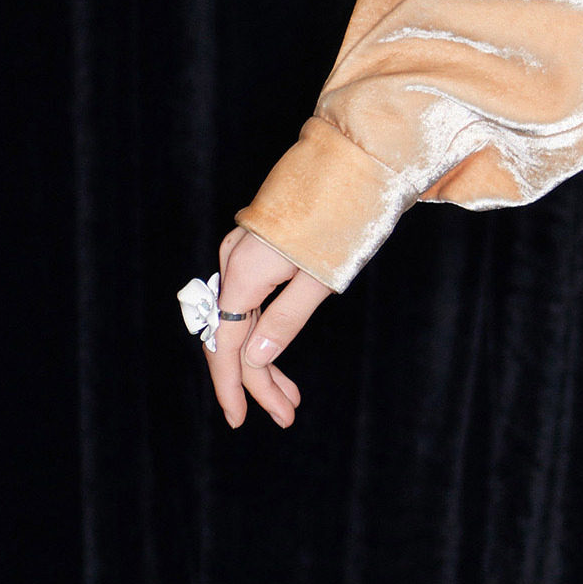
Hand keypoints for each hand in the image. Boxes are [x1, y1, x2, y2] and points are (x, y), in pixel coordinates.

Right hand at [200, 226, 330, 427]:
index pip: (225, 345)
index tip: (241, 420)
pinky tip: (276, 353)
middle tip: (285, 414)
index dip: (232, 386)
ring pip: (242, 319)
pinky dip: (264, 329)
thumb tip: (253, 360)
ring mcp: (241, 254)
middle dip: (257, 379)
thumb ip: (284, 320)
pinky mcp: (256, 249)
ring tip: (291, 397)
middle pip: (233, 335)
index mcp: (243, 273)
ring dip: (264, 359)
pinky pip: (249, 299)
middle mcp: (232, 262)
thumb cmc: (345, 219)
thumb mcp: (320, 279)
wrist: (356, 163)